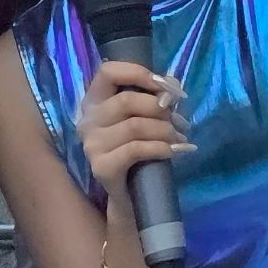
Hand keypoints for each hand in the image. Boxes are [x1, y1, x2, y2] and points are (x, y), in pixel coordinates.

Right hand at [76, 58, 190, 209]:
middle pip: (126, 101)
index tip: (165, 86)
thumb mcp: (145, 118)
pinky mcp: (102, 167)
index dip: (137, 72)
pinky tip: (174, 151)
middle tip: (178, 120)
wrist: (131, 196)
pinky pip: (136, 150)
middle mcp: (88, 120)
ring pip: (134, 126)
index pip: (108, 72)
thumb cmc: (139, 149)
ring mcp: (92, 145)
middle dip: (160, 109)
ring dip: (165, 130)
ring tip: (179, 137)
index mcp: (95, 100)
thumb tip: (172, 88)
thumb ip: (156, 98)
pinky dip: (161, 148)